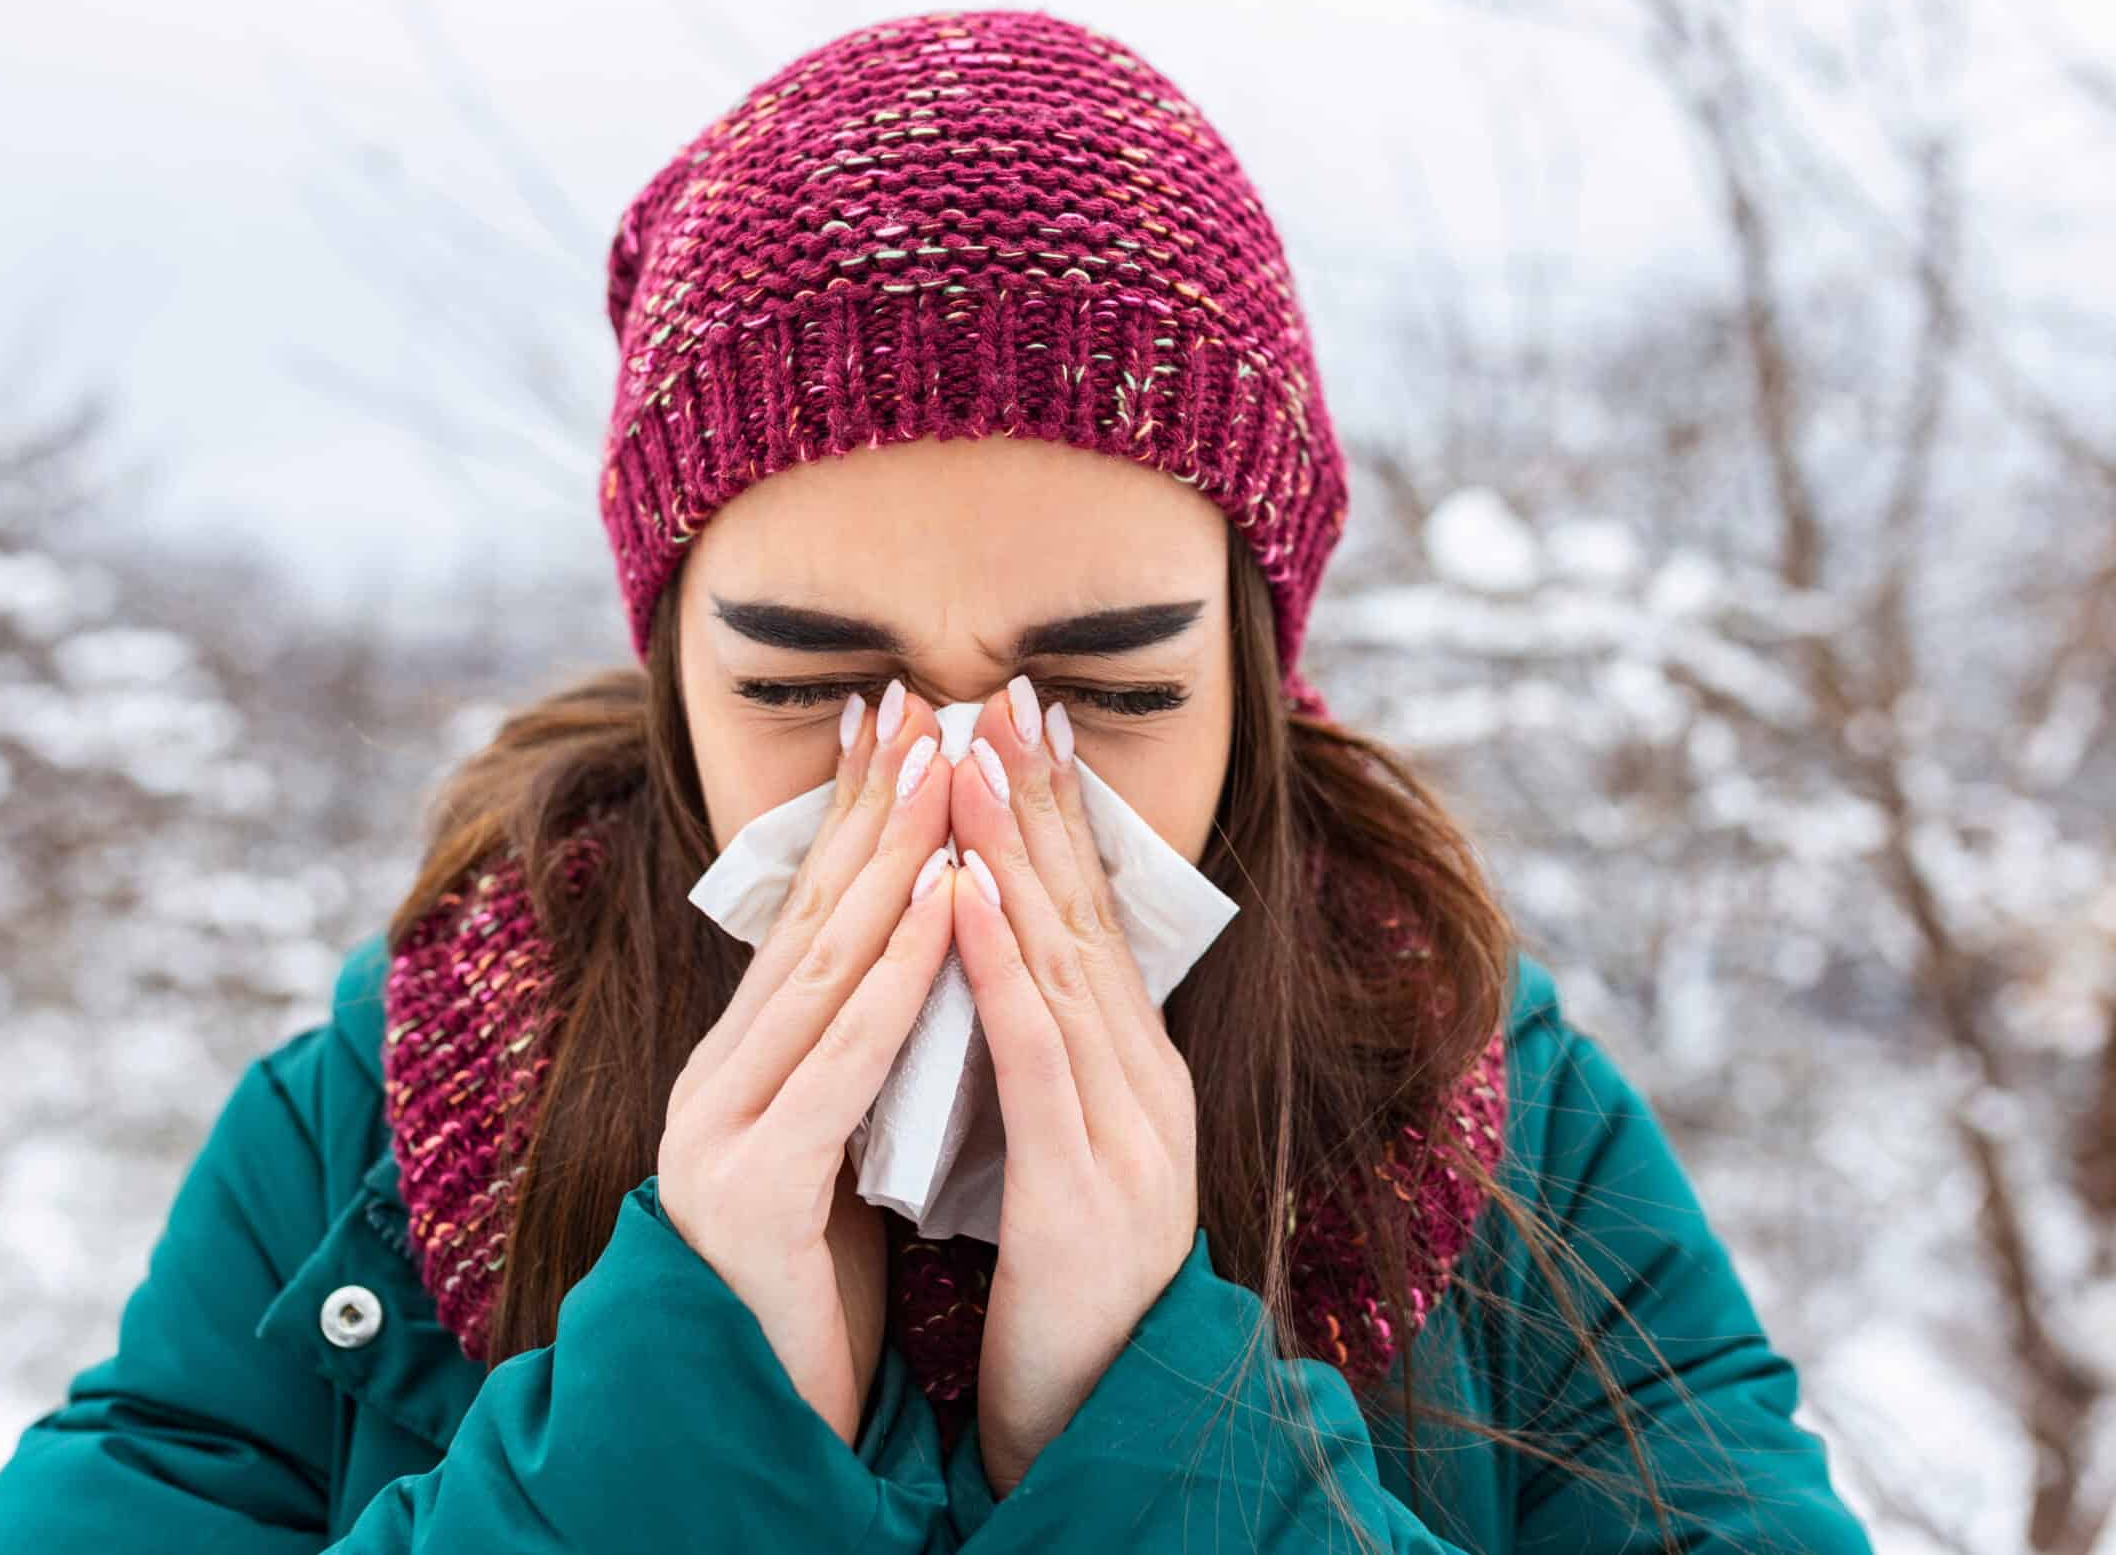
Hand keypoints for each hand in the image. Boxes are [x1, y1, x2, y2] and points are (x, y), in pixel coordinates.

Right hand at [659, 681, 958, 1445]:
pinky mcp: (751, 1184)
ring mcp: (722, 1127)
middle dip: (870, 809)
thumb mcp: (836, 1147)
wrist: (756, 1419)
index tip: (894, 725)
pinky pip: (843, 1059)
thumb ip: (851, 1061)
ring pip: (823, 969)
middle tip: (919, 703)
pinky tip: (948, 903)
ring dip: (891, 860)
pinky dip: (900, 974)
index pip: (807, 920)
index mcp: (745, 1066)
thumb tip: (908, 967)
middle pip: (810, 920)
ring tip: (944, 768)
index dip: (853, 820)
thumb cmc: (812, 1289)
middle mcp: (720, 1076)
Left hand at [944, 676, 1199, 1494]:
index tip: (1018, 723)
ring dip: (1017, 855)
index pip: (1089, 918)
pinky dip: (1003, 968)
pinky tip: (970, 898)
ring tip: (977, 760)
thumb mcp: (1059, 1151)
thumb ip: (1043, 1062)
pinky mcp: (1089, 1187)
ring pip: (1065, 964)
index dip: (1055, 817)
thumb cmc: (1064, 1291)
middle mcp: (1144, 1082)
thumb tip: (997, 964)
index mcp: (1132, 1072)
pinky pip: (1038, 1056)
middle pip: (1087, 916)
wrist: (1103, 1420)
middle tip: (1006, 695)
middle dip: (1043, 802)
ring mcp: (1128, 1130)